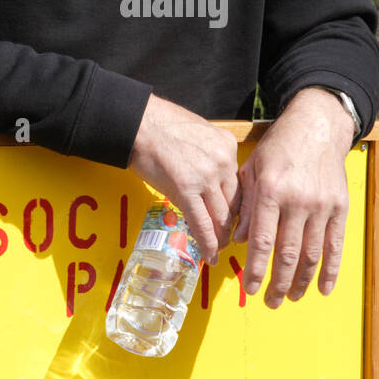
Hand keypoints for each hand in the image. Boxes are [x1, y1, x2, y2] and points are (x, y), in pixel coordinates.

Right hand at [128, 94, 239, 263]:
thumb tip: (208, 176)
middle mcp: (223, 161)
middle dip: (232, 225)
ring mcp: (207, 176)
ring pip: (221, 216)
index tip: (235, 218)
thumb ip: (210, 154)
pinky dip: (208, 243)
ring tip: (218, 249)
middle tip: (228, 238)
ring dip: (221, 237)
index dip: (238, 206)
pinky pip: (202, 223)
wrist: (139, 123)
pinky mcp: (186, 189)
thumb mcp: (199, 132)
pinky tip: (210, 255)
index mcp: (227, 146)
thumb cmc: (161, 126)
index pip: (239, 184)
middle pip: (234, 202)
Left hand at [234, 87, 354, 305]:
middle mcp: (298, 201)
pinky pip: (335, 245)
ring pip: (312, 255)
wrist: (317, 127)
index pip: (263, 241)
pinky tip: (323, 289)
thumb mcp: (252, 170)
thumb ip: (246, 206)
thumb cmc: (279, 147)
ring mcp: (322, 206)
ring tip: (291, 298)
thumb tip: (242, 241)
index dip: (257, 270)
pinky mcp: (340, 207)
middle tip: (270, 302)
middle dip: (278, 283)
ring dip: (301, 282)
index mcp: (272, 191)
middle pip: (288, 254)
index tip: (250, 289)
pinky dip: (330, 271)